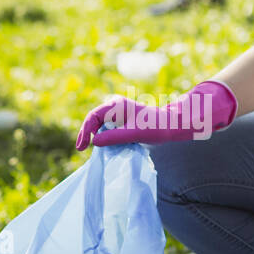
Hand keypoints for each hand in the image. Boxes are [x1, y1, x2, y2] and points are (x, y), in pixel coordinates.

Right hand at [75, 80, 237, 149]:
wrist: (172, 126)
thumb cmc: (156, 127)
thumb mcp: (134, 134)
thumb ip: (114, 137)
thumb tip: (94, 142)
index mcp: (116, 105)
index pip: (93, 116)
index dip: (85, 131)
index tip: (83, 146)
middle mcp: (115, 107)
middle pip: (93, 119)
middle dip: (86, 133)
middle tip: (81, 149)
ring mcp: (118, 113)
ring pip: (99, 124)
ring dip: (92, 135)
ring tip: (87, 148)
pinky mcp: (122, 121)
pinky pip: (106, 127)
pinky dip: (101, 136)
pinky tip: (100, 145)